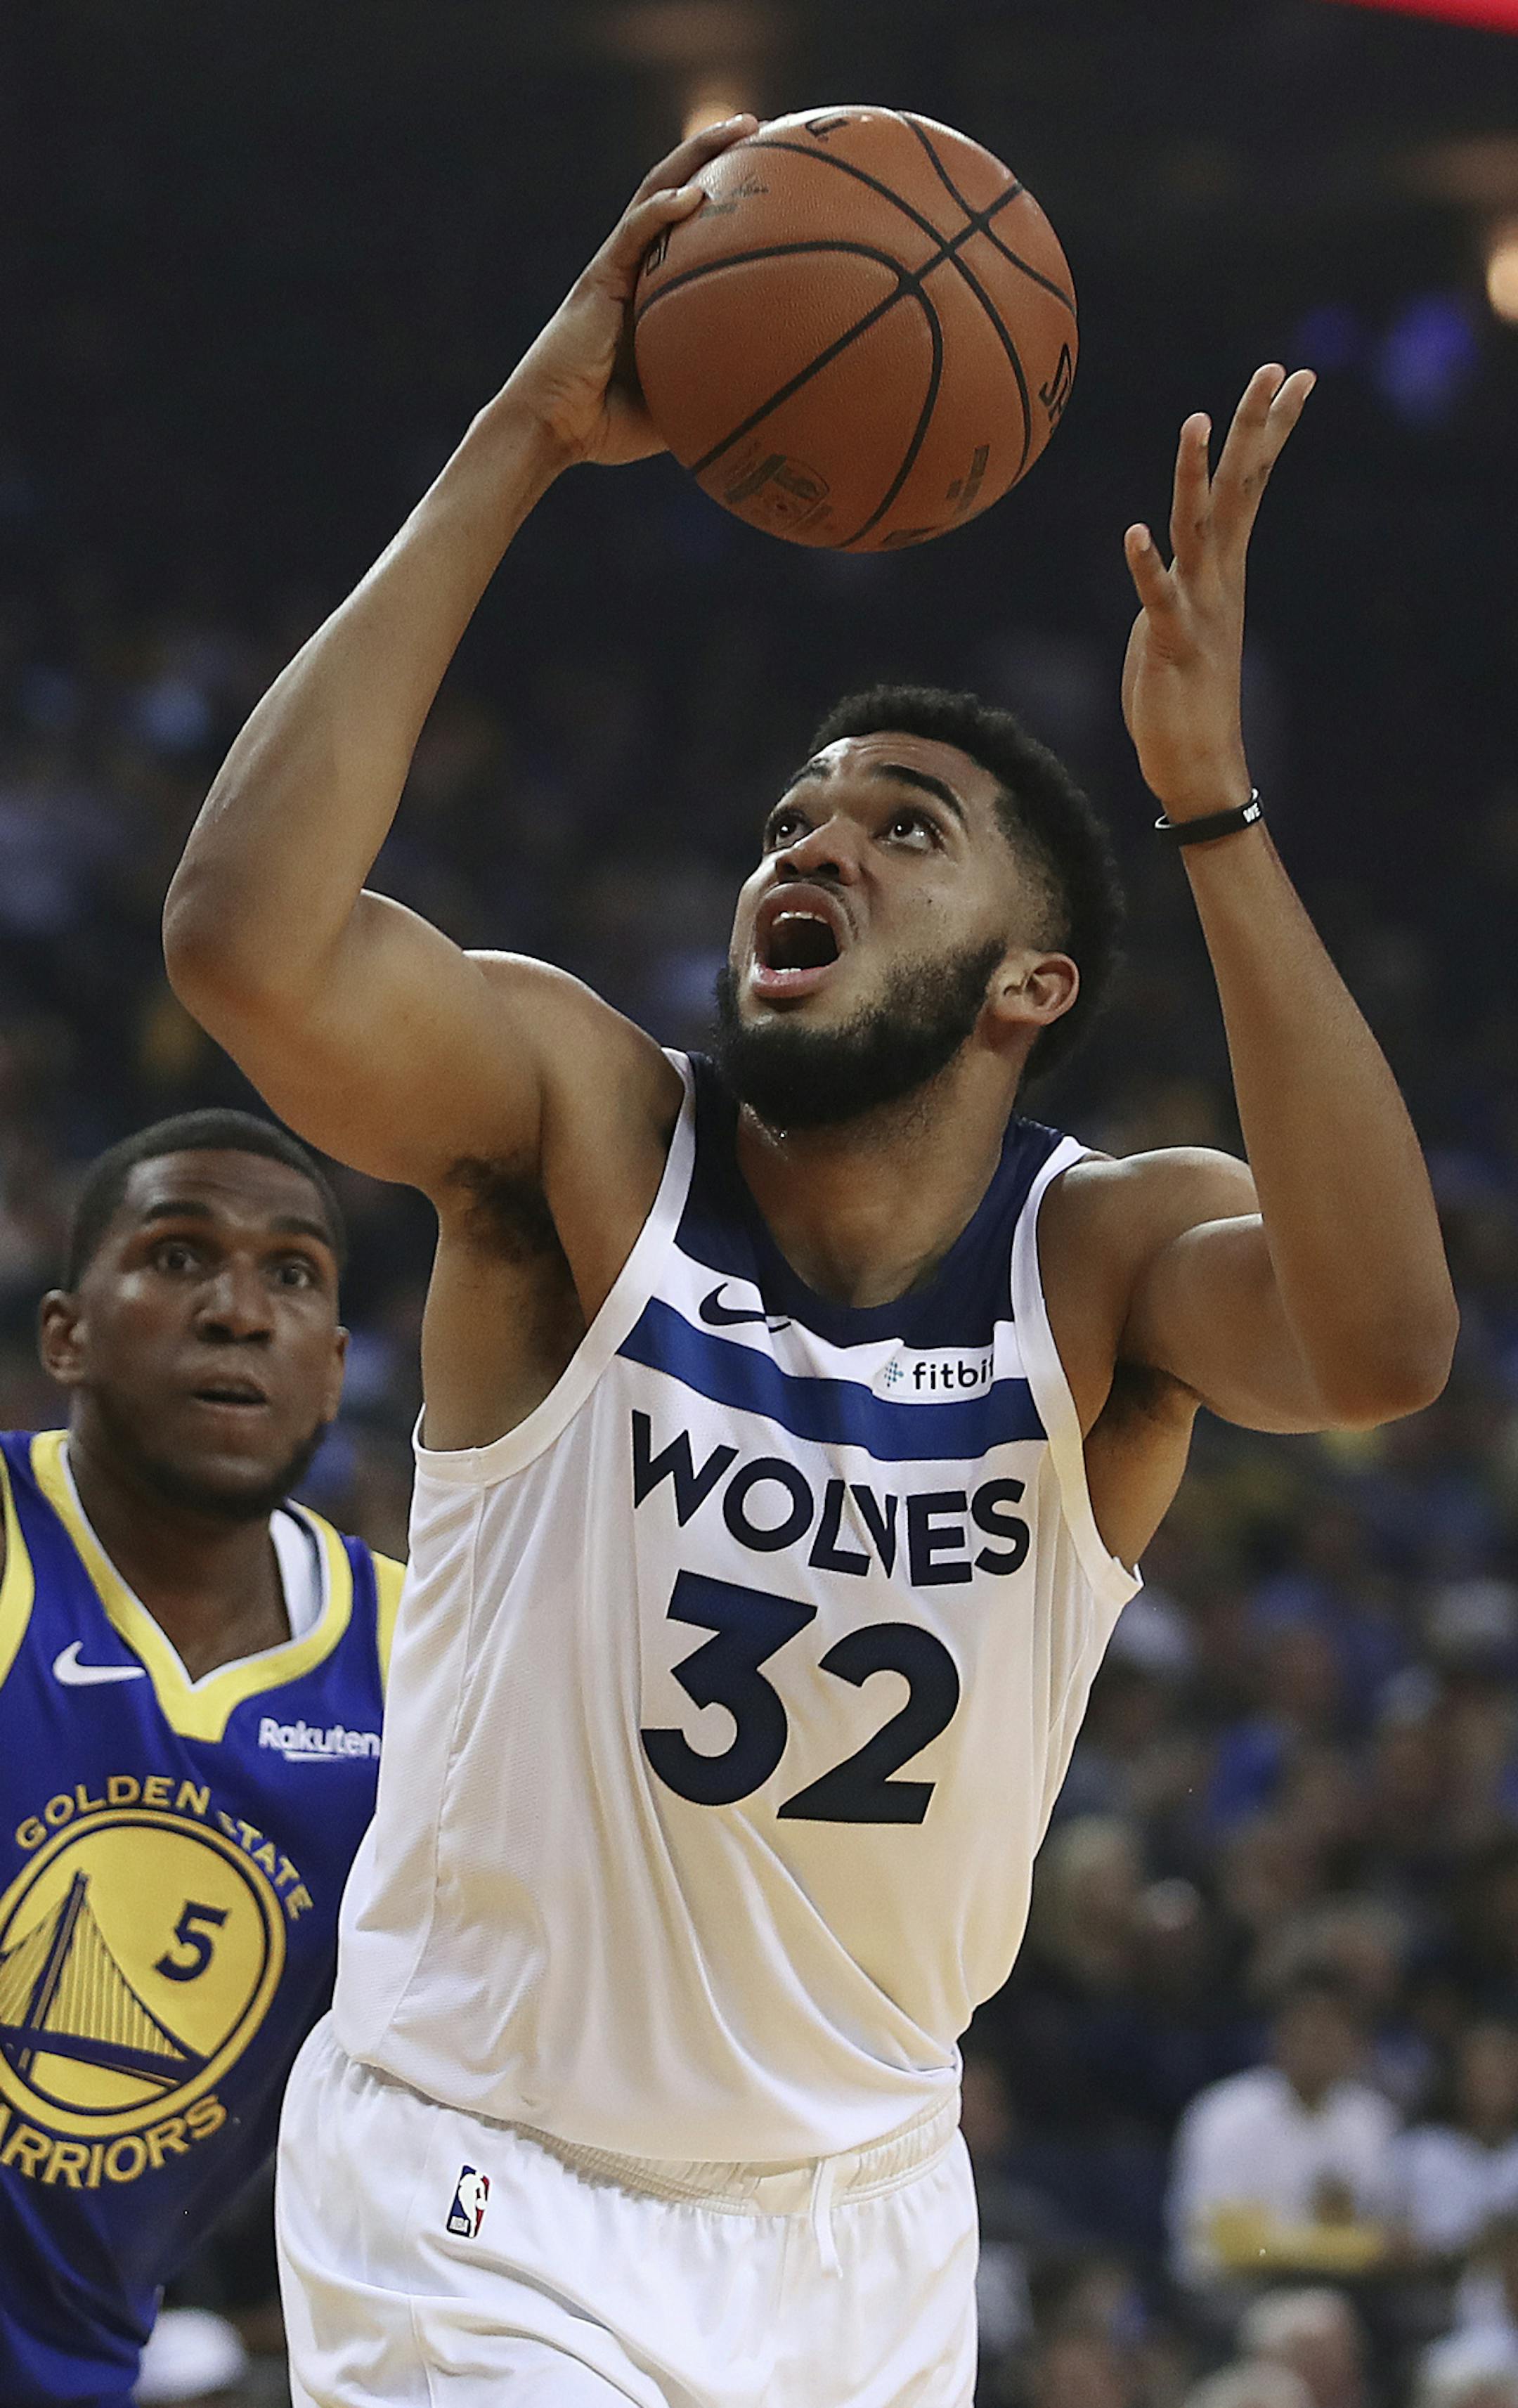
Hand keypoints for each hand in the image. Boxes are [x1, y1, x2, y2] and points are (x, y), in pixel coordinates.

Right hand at [502, 116, 758, 468]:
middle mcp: (634, 266)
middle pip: (677, 190)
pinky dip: (662, 211)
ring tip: (741, 128)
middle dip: (715, 152)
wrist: (551, 428)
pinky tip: (694, 195)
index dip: (724, 196)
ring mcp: (615, 267)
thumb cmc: (605, 424)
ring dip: (696, 156)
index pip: (689, 228)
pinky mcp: (599, 278)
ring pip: (657, 193)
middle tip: (762, 128)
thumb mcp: (675, 405)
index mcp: (651, 288)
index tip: (769, 177)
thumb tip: (767, 399)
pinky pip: (633, 235)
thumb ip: (711, 388)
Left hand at [1121, 363, 1312, 819]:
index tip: (1293, 375)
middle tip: (1276, 368)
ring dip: (1195, 476)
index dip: (1270, 429)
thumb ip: (1178, 575)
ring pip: (1198, 530)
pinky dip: (1147, 565)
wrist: (1196, 763)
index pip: (1251, 482)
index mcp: (1223, 568)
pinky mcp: (1168, 643)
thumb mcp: (1178, 615)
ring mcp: (1197, 609)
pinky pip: (1158, 598)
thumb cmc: (1183, 692)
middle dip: (1256, 427)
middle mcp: (1219, 579)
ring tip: (1196, 421)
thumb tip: (1163, 544)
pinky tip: (1134, 532)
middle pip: (1239, 488)